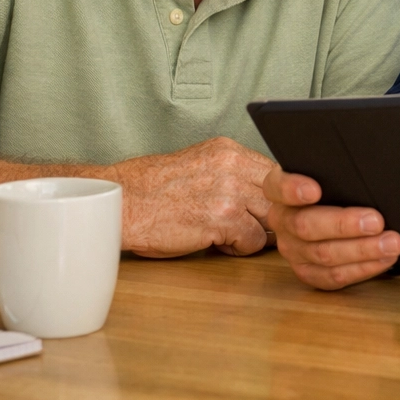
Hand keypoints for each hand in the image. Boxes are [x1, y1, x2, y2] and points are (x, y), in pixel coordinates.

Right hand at [111, 137, 274, 257]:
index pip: (278, 171)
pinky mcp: (221, 219)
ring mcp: (229, 192)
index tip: (267, 207)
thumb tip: (266, 192)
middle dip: (270, 215)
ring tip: (232, 235)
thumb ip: (232, 172)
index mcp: (228, 150)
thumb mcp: (198, 164)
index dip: (276, 195)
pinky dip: (240, 248)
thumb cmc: (152, 190)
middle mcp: (232, 166)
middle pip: (279, 195)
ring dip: (256, 232)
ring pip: (272, 218)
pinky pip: (253, 240)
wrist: (120, 203)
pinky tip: (219, 244)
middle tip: (253, 226)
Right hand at [263, 168, 399, 289]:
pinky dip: (362, 269)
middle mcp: (282, 221)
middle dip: (344, 225)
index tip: (314, 190)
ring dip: (362, 250)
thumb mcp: (329, 171)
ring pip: (323, 254)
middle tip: (376, 221)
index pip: (278, 187)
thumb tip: (370, 167)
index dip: (293, 189)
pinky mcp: (307, 272)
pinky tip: (384, 259)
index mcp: (280, 191)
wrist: (324, 209)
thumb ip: (338, 170)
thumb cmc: (331, 185)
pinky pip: (332, 276)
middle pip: (306, 226)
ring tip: (391, 243)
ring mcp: (292, 249)